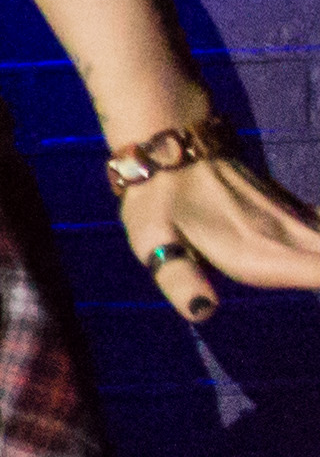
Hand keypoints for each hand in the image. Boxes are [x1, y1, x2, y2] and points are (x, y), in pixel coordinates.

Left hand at [122, 143, 319, 326]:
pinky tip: (319, 238)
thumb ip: (180, 278)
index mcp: (258, 251)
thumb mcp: (154, 240)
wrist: (171, 144)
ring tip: (318, 266)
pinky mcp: (296, 211)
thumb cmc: (158, 199)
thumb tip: (202, 313)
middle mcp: (288, 235)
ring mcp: (297, 220)